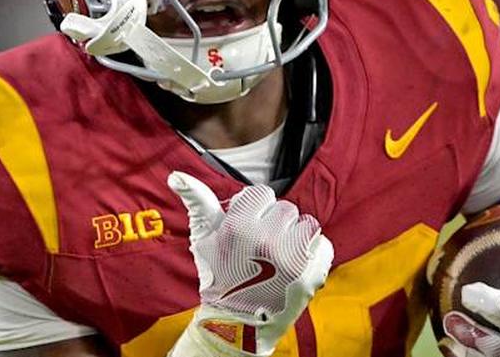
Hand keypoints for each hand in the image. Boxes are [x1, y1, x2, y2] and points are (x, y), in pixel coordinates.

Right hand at [167, 171, 332, 356]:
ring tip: (280, 258)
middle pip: (285, 209)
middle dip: (275, 224)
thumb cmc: (219, 275)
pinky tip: (295, 268)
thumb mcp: (204, 237)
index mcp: (239, 227)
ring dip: (296, 237)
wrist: (237, 323)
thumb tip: (177, 175)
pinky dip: (313, 255)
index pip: (262, 194)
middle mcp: (266, 240)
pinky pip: (323, 245)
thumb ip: (197, 201)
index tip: (248, 231)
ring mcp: (291, 259)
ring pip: (306, 224)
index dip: (255, 211)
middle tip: (262, 249)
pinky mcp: (311, 275)